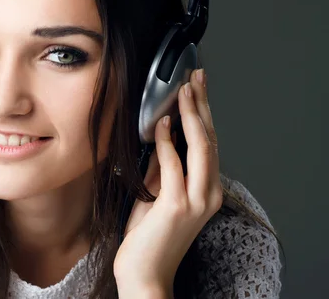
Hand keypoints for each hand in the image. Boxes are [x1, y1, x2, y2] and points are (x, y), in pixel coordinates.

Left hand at [113, 69, 222, 297]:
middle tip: (196, 78)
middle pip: (209, 140)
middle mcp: (208, 194)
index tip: (196, 89)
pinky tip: (163, 124)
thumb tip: (160, 140)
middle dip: (201, 105)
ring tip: (184, 90)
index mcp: (206, 191)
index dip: (203, 114)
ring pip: (199, 147)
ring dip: (190, 115)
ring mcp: (195, 200)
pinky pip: (172, 165)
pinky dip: (168, 142)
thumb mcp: (156, 196)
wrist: (144, 275)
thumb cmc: (148, 238)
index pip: (209, 144)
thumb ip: (161, 170)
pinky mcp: (176, 206)